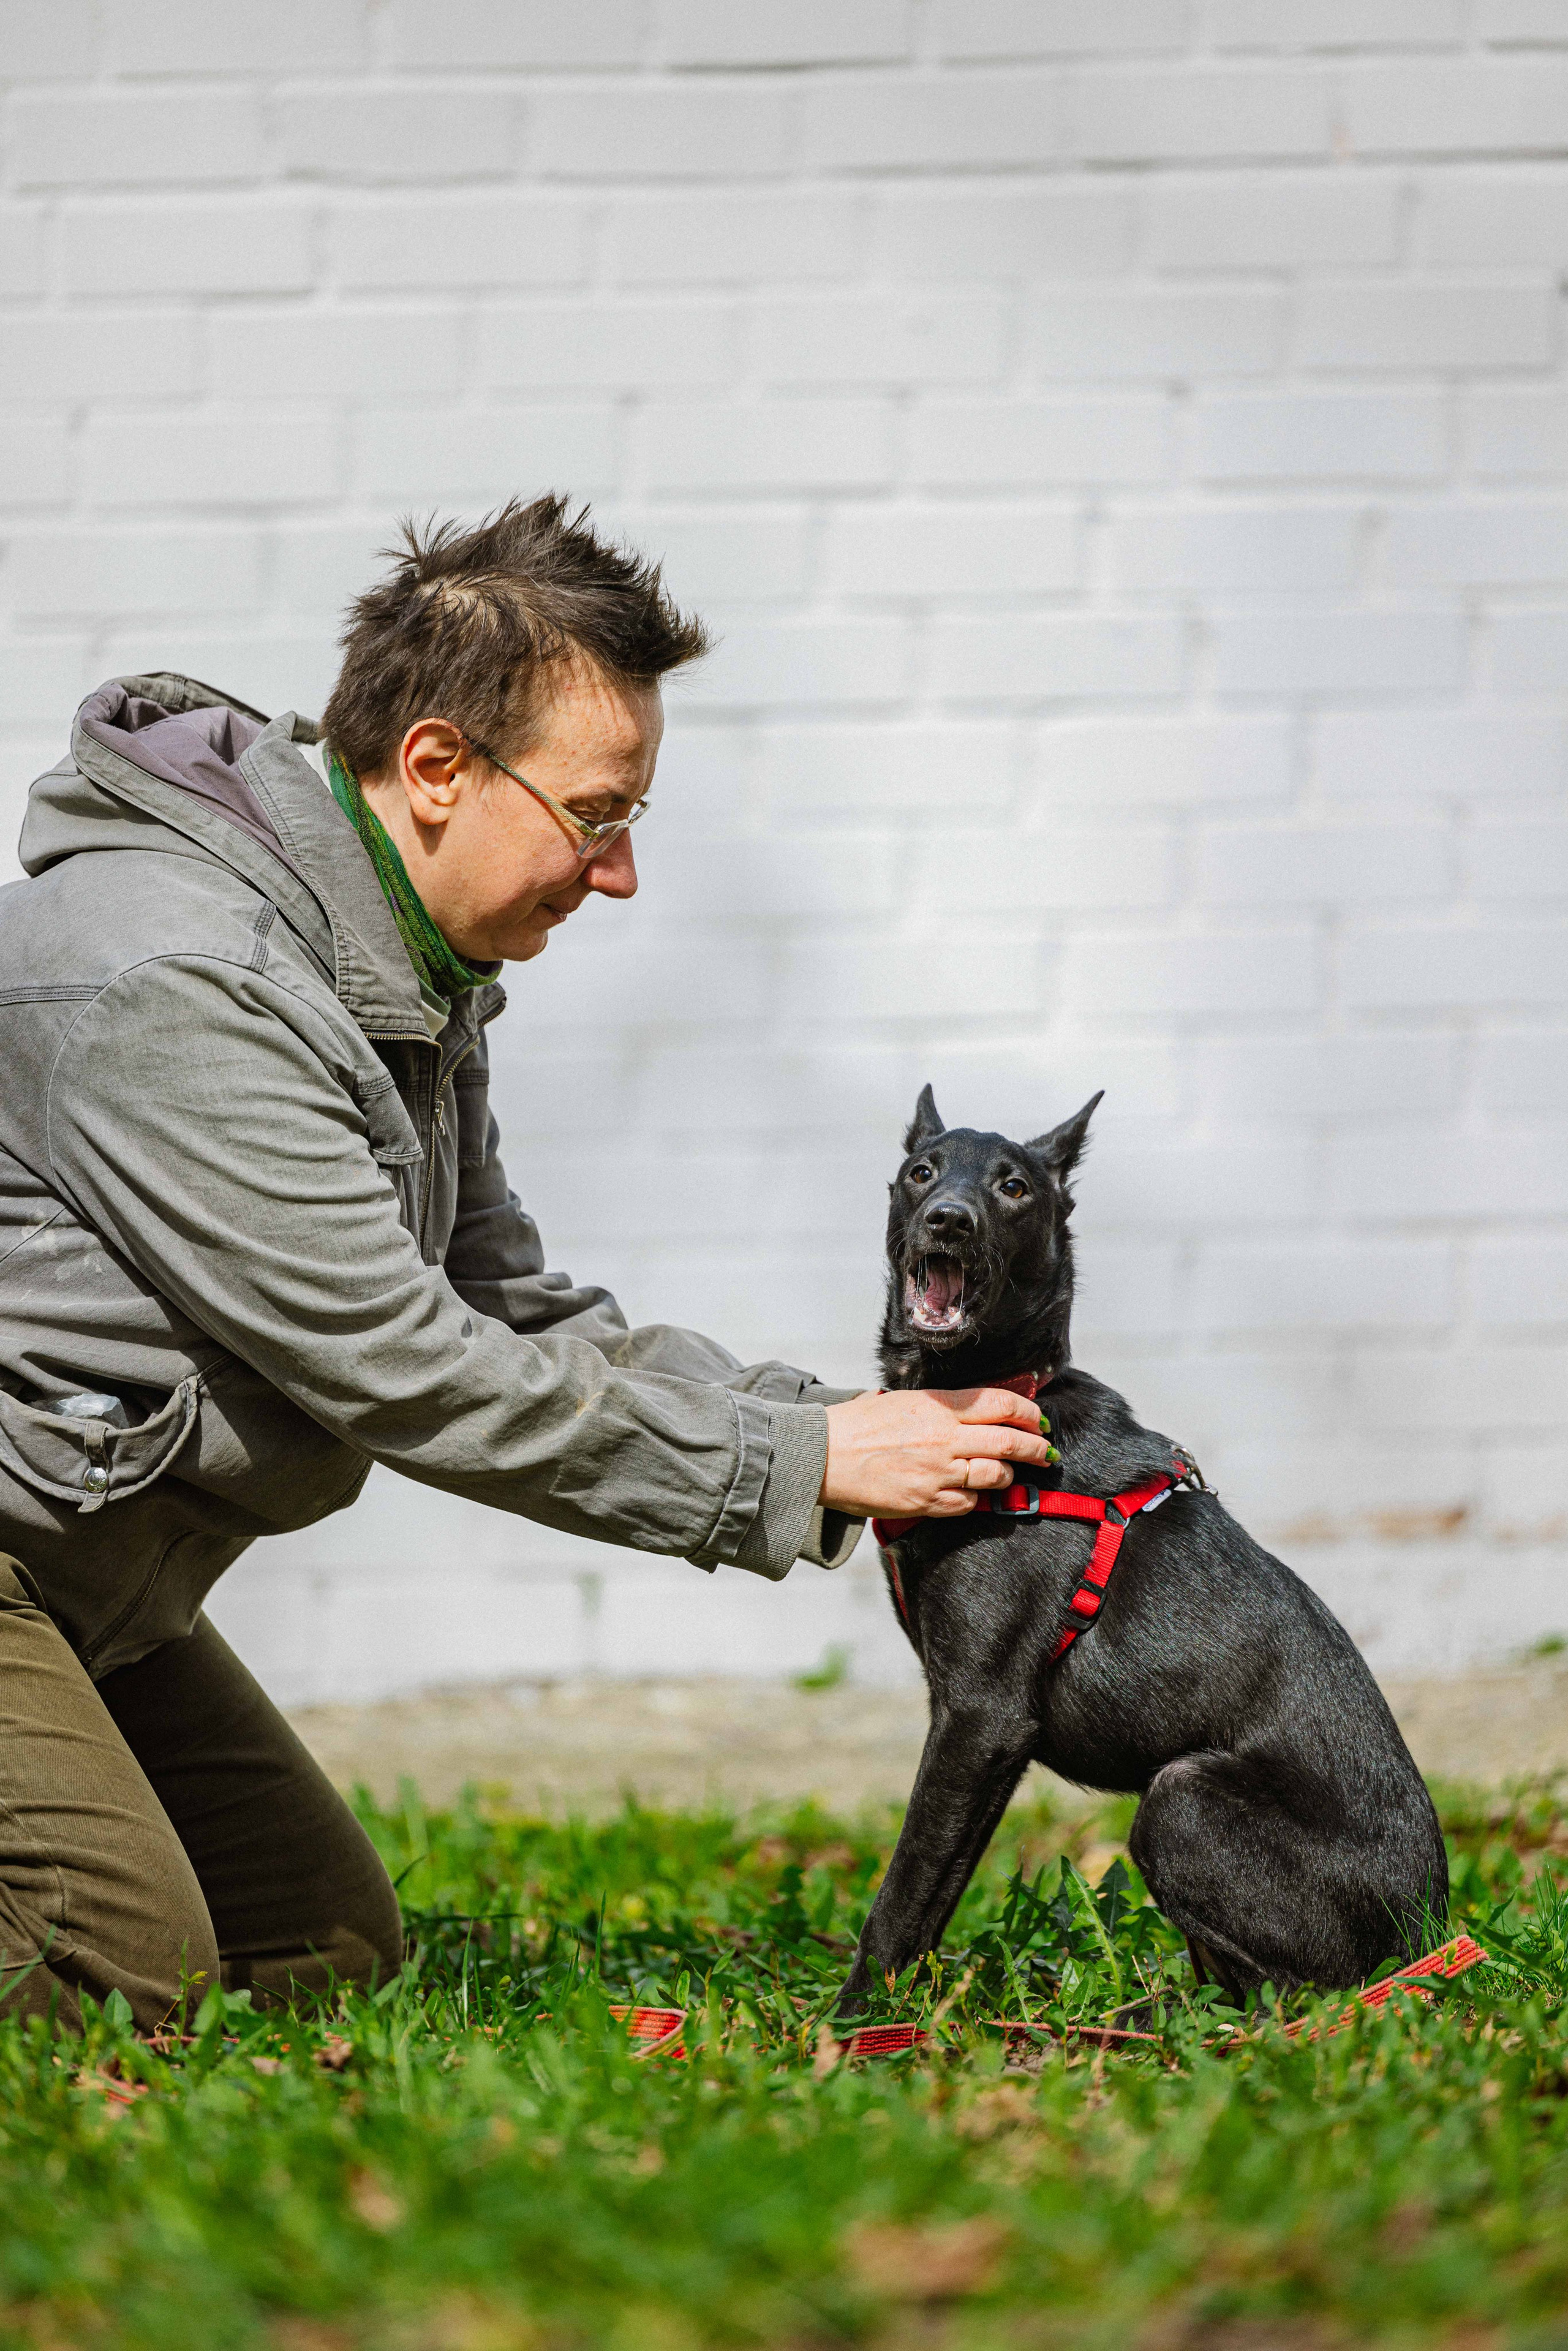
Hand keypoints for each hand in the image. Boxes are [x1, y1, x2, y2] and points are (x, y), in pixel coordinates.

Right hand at [819, 1388, 1057, 1519]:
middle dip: (1036, 1449)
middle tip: (1046, 1453)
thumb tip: (975, 1409)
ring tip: (1007, 1474)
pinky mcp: (926, 1502)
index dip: (1028, 1412)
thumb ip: (940, 1406)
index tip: (1038, 1421)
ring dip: (1007, 1475)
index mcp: (938, 1407)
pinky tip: (969, 1494)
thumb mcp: (902, 1401)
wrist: (822, 1456)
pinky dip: (974, 1500)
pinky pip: (968, 1504)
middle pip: (1009, 1442)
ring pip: (995, 1475)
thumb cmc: (857, 1425)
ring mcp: (937, 1473)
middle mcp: (944, 1438)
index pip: (1000, 1404)